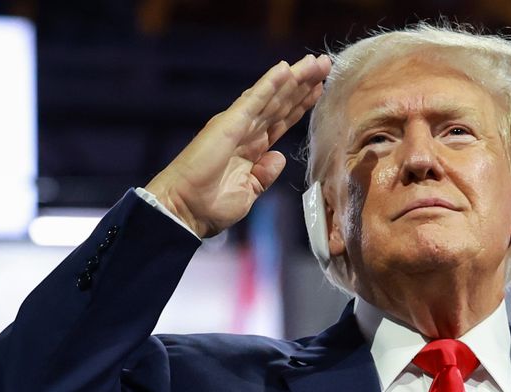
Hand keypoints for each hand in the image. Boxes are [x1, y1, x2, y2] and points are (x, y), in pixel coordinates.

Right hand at [144, 54, 331, 237]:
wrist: (184, 211)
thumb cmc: (210, 206)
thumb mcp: (249, 191)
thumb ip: (264, 174)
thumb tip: (278, 158)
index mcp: (252, 148)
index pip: (282, 119)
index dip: (301, 103)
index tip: (321, 88)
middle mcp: (246, 131)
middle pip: (281, 102)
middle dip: (304, 83)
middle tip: (325, 63)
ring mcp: (237, 125)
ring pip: (272, 96)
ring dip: (295, 78)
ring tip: (317, 61)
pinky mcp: (229, 124)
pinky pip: (254, 100)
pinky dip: (270, 84)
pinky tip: (286, 69)